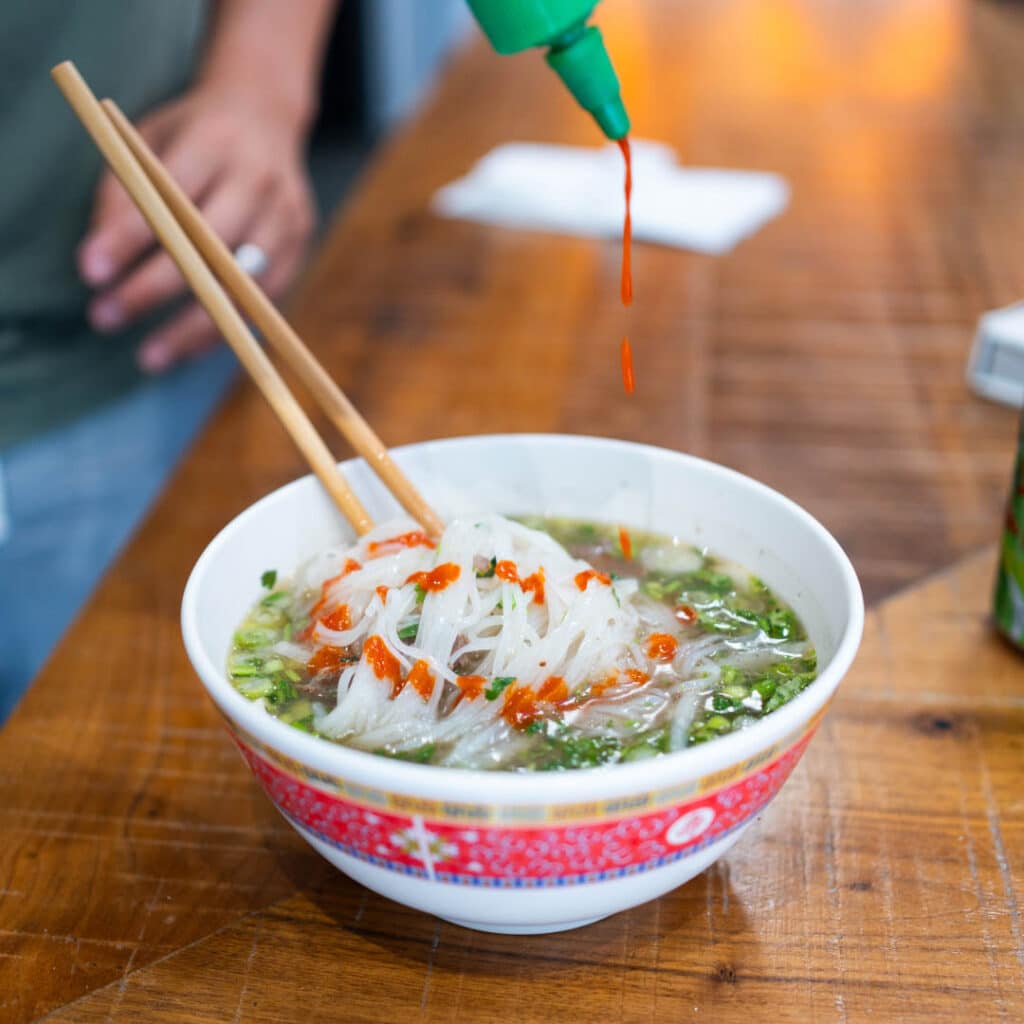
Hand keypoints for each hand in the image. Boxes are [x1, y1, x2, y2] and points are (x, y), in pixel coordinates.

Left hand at [78, 85, 315, 372]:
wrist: (267, 116)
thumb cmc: (193, 135)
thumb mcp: (148, 140)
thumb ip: (123, 193)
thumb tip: (99, 264)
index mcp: (218, 142)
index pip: (171, 196)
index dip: (130, 238)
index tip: (91, 274)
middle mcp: (261, 179)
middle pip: (211, 246)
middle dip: (155, 288)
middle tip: (106, 319)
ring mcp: (288, 216)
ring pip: (243, 284)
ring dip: (193, 326)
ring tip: (150, 357)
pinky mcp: (302, 245)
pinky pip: (265, 301)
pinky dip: (226, 328)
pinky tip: (188, 348)